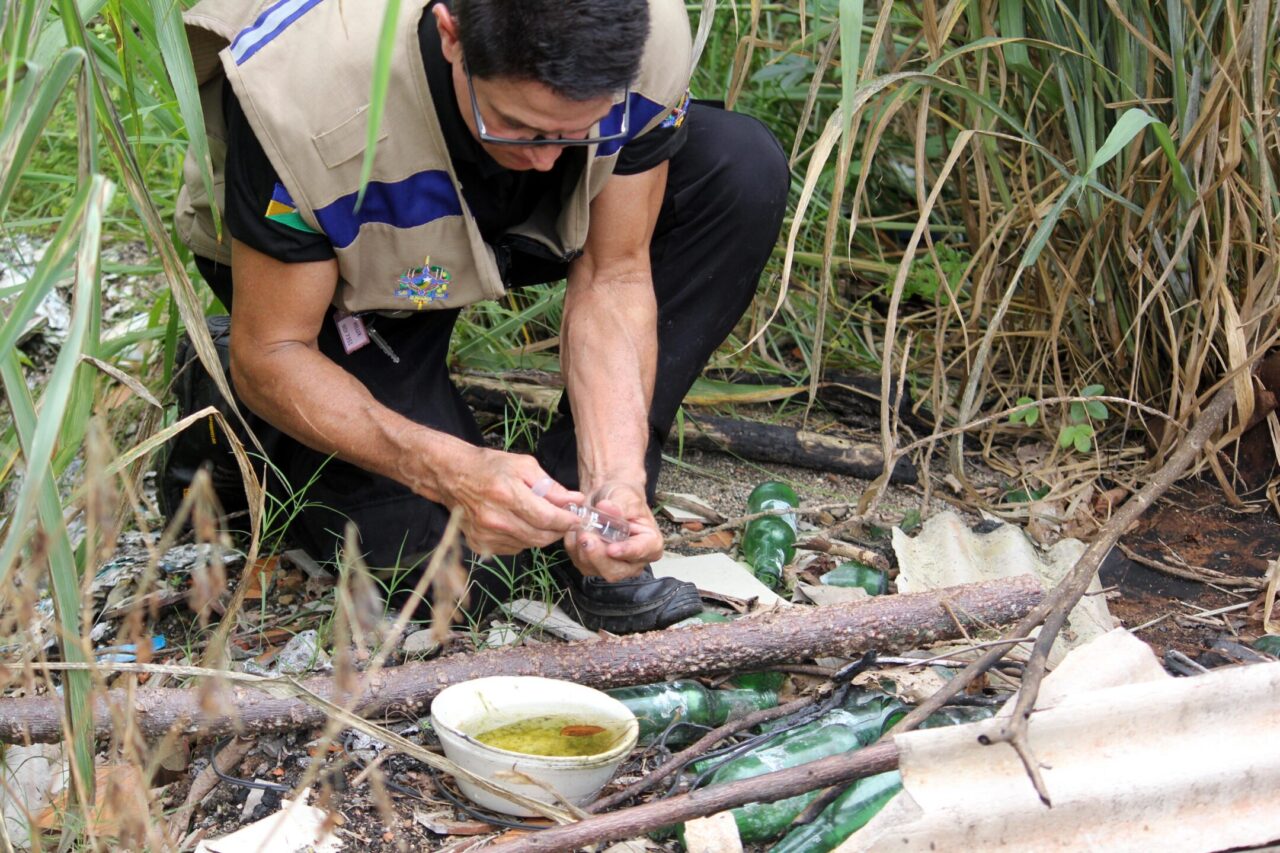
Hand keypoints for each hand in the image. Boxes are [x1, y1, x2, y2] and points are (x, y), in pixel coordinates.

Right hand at [439, 448, 584, 556]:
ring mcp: (486, 535)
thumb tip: (576, 500)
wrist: (453, 476)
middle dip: (558, 530)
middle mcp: (496, 518)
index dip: (567, 521)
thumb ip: (551, 486)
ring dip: (542, 534)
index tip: (578, 518)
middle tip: (565, 520)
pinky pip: (514, 548)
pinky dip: (524, 539)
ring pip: (530, 544)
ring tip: (541, 518)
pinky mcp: (481, 544)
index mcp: (507, 494)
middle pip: (541, 536)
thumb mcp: (524, 466)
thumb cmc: (490, 467)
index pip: (547, 518)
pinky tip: (519, 523)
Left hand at [565, 481, 662, 581]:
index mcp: (650, 544)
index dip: (626, 551)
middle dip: (597, 555)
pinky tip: (576, 530)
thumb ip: (619, 505)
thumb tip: (607, 508)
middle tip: (585, 536)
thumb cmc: (623, 498)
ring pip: (593, 568)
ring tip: (580, 525)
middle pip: (615, 571)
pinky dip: (573, 546)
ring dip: (581, 547)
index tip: (612, 549)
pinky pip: (579, 562)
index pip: (640, 551)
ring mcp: (613, 567)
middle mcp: (634, 562)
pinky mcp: (593, 566)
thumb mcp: (626, 496)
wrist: (608, 499)